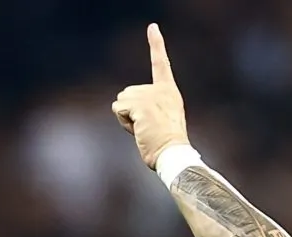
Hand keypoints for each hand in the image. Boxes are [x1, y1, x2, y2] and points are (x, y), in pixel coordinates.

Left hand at [111, 23, 189, 170]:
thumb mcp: (162, 122)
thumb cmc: (166, 145)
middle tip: (148, 127)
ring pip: (120, 101)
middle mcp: (160, 89)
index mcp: (169, 91)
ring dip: (126, 118)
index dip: (156, 44)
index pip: (161, 63)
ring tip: (144, 129)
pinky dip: (123, 122)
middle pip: (127, 92)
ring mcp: (150, 96)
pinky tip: (138, 130)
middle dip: (130, 112)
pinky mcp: (141, 104)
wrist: (174, 154)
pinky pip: (118, 109)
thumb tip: (123, 105)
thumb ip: (148, 109)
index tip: (152, 27)